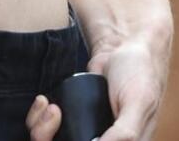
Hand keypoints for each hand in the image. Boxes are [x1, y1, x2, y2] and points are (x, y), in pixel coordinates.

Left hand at [27, 19, 171, 140]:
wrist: (123, 47)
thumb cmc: (140, 75)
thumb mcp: (138, 104)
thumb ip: (125, 132)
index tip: (66, 133)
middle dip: (47, 136)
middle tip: (54, 112)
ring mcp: (84, 129)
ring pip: (50, 140)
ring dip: (40, 125)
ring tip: (47, 104)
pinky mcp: (70, 115)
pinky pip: (46, 123)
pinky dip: (38, 115)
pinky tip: (44, 101)